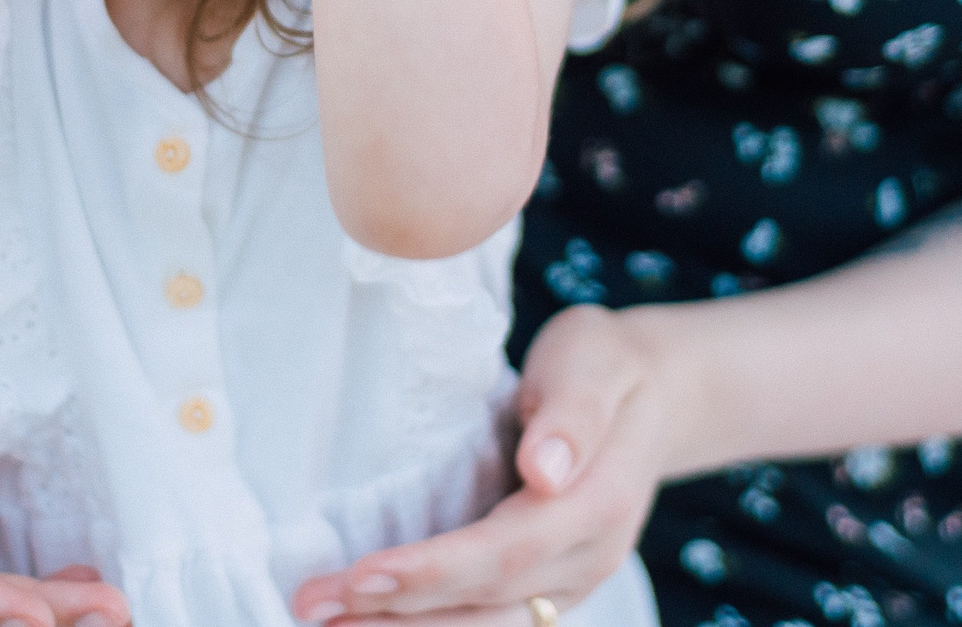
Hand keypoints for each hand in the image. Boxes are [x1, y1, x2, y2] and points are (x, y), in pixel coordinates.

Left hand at [290, 305, 675, 625]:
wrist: (652, 394)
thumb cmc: (604, 364)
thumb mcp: (592, 360)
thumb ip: (574, 413)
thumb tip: (546, 469)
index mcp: (598, 504)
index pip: (505, 551)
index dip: (433, 570)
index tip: (361, 575)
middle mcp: (586, 559)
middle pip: (485, 602)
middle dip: (395, 612)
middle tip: (310, 605)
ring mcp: (568, 581)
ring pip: (484, 626)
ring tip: (323, 622)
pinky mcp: (545, 586)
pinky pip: (485, 619)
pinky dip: (427, 625)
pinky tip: (371, 619)